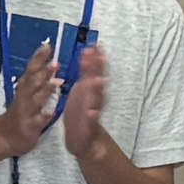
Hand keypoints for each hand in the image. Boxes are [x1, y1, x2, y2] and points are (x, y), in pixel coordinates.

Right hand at [0, 49, 73, 163]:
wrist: (3, 137)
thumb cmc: (19, 113)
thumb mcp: (27, 94)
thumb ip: (40, 80)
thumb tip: (54, 66)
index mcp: (23, 88)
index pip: (31, 69)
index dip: (38, 58)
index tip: (47, 46)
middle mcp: (23, 98)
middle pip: (32, 83)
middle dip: (43, 72)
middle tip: (54, 62)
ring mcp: (25, 113)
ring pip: (35, 101)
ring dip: (45, 91)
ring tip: (56, 83)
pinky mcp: (28, 128)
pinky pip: (36, 122)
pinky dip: (43, 117)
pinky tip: (50, 113)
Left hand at [47, 44, 112, 158]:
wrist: (83, 138)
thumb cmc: (82, 109)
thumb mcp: (83, 87)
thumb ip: (86, 70)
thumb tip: (88, 49)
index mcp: (90, 88)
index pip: (95, 70)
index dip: (96, 58)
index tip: (95, 45)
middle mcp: (95, 98)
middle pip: (98, 81)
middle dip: (99, 70)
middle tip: (101, 57)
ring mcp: (93, 112)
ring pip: (97, 100)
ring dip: (98, 90)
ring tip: (100, 80)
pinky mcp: (89, 127)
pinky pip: (91, 121)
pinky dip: (92, 116)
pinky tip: (93, 111)